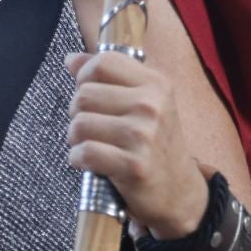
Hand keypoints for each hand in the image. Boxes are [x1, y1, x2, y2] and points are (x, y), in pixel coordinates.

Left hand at [64, 51, 209, 238]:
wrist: (179, 191)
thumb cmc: (155, 144)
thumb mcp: (143, 103)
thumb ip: (108, 77)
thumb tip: (72, 60)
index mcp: (155, 84)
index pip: (103, 63)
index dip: (84, 76)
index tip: (89, 94)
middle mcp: (152, 105)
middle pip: (83, 95)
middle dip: (78, 113)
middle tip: (93, 128)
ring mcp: (144, 136)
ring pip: (80, 124)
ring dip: (76, 139)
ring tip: (91, 145)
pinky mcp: (135, 165)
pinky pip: (85, 152)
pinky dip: (78, 159)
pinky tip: (89, 162)